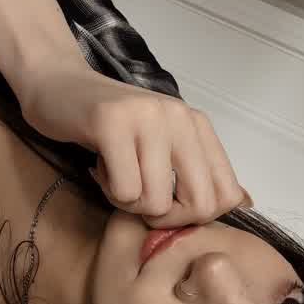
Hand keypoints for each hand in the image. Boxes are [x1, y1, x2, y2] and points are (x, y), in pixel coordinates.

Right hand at [20, 58, 253, 228]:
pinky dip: (108, 191)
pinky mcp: (113, 123)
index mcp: (198, 127)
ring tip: (114, 173)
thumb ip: (197, 172)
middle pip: (200, 205)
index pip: (227, 195)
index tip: (166, 203)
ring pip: (156, 203)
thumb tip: (245, 203)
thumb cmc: (112, 128)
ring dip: (128, 203)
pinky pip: (125, 191)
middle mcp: (181, 118)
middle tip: (138, 196)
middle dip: (165, 218)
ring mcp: (149, 118)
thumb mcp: (163, 147)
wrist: (58, 86)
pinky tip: (100, 166)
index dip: (195, 216)